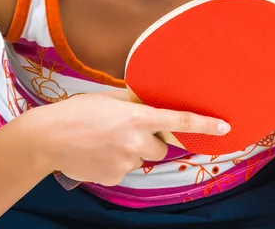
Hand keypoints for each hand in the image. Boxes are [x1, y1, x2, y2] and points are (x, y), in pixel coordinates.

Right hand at [32, 89, 229, 185]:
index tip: (224, 127)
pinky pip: (126, 170)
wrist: (49, 137)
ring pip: (143, 159)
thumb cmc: (79, 110)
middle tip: (128, 130)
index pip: (179, 122)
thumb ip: (135, 100)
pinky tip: (100, 152)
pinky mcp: (115, 178)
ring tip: (108, 140)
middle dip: (151, 140)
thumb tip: (153, 100)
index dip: (204, 125)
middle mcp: (136, 141)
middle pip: (161, 147)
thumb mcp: (110, 97)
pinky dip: (118, 162)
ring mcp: (126, 162)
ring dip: (134, 151)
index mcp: (138, 116)